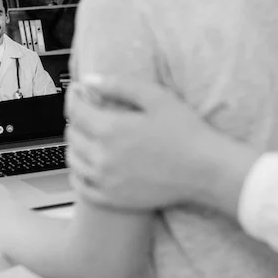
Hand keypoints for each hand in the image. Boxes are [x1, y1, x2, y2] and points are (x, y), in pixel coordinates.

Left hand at [65, 76, 233, 210]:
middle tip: (90, 110)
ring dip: (77, 144)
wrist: (205, 170)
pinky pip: (81, 186)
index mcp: (110, 129)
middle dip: (77, 118)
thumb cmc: (185, 132)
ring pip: (73, 159)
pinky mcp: (113, 198)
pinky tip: (89, 164)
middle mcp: (102, 157)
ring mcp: (105, 180)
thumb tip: (90, 80)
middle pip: (72, 133)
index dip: (74, 96)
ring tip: (91, 135)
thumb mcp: (156, 97)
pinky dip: (79, 172)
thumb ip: (119, 85)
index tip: (78, 90)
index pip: (75, 110)